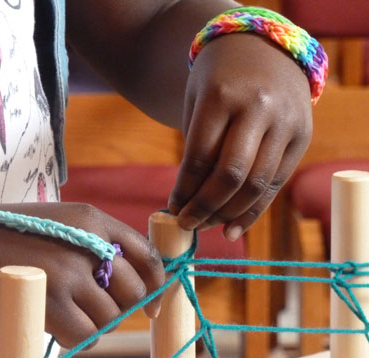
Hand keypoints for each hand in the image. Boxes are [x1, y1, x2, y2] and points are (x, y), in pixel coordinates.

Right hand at [0, 201, 163, 348]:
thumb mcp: (52, 226)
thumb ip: (88, 246)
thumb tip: (117, 282)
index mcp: (91, 219)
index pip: (145, 254)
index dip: (155, 283)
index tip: (152, 304)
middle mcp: (88, 241)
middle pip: (133, 291)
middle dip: (119, 310)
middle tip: (93, 315)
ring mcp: (69, 271)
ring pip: (109, 318)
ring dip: (91, 326)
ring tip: (61, 316)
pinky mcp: (49, 300)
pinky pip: (85, 336)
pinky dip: (75, 340)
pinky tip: (53, 329)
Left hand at [169, 33, 312, 240]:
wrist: (263, 47)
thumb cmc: (218, 80)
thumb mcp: (197, 102)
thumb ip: (196, 148)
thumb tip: (188, 203)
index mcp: (222, 95)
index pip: (200, 157)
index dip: (184, 190)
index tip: (172, 209)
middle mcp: (258, 108)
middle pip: (231, 175)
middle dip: (205, 207)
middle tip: (186, 224)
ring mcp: (285, 122)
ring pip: (256, 184)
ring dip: (228, 214)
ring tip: (206, 227)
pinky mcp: (302, 136)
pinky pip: (276, 183)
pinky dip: (253, 210)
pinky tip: (233, 228)